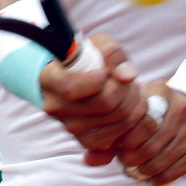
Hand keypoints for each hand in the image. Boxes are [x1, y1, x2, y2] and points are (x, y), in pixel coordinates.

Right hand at [39, 34, 159, 156]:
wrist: (78, 77)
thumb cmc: (86, 58)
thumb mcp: (97, 44)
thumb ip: (112, 52)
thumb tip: (127, 76)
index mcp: (50, 80)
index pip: (73, 88)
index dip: (98, 79)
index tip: (105, 71)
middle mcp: (56, 107)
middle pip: (104, 104)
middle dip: (128, 90)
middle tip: (132, 81)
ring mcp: (71, 127)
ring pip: (116, 122)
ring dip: (135, 105)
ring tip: (133, 91)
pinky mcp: (86, 141)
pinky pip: (118, 139)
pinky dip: (132, 123)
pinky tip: (131, 108)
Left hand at [102, 83, 185, 185]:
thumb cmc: (157, 111)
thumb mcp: (139, 107)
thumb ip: (113, 129)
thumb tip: (89, 159)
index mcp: (163, 92)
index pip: (139, 123)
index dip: (125, 140)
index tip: (119, 146)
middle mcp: (183, 109)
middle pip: (150, 146)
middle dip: (132, 159)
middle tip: (125, 162)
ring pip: (162, 162)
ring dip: (144, 171)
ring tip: (134, 171)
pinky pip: (175, 172)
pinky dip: (158, 180)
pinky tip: (148, 178)